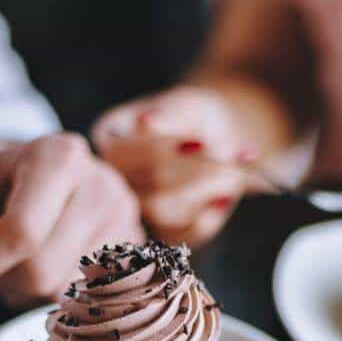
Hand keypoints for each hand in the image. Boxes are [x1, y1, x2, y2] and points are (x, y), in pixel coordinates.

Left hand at [0, 134, 144, 307]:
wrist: (38, 174)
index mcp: (59, 157)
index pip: (22, 233)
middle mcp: (102, 186)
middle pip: (42, 271)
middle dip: (1, 281)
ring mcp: (126, 221)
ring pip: (62, 292)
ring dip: (24, 292)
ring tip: (17, 262)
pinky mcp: (134, 253)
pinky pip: (85, 301)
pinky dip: (52, 295)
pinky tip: (45, 269)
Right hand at [93, 86, 258, 247]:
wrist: (216, 141)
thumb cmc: (195, 117)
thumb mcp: (187, 106)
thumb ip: (172, 116)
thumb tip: (146, 122)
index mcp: (107, 138)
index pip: (122, 153)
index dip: (163, 149)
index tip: (203, 140)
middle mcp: (112, 178)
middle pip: (144, 183)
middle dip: (195, 171)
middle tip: (232, 156)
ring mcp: (136, 210)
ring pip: (163, 212)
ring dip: (207, 190)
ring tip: (233, 169)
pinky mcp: (164, 233)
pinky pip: (184, 234)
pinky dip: (212, 215)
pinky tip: (225, 194)